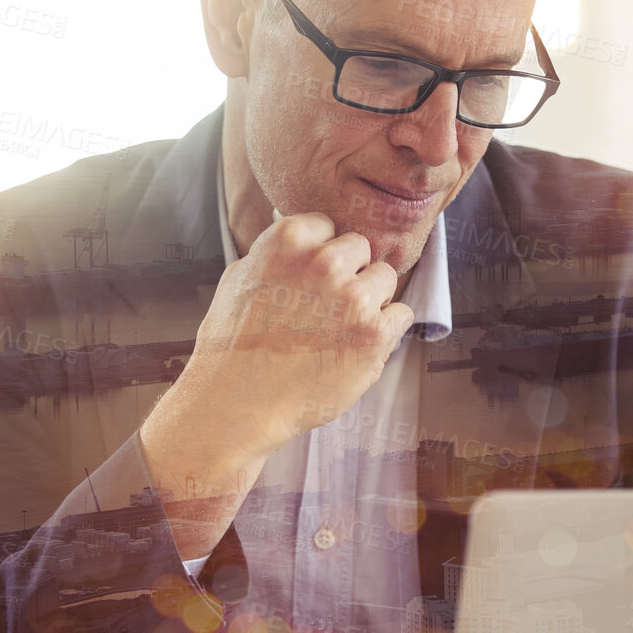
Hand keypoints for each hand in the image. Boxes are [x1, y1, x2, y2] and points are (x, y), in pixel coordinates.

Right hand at [140, 213, 413, 557]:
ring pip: (386, 279)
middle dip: (349, 273)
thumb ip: (274, 252)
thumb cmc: (231, 347)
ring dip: (371, 299)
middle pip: (361, 249)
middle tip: (327, 307)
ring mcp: (354, 298)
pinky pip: (401, 315)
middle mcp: (326, 262)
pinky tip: (358, 346)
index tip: (310, 280)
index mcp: (290, 240)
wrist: (237, 405)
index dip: (320, 255)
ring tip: (341, 329)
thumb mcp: (238, 279)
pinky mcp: (375, 335)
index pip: (327, 227)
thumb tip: (301, 235)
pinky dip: (386, 330)